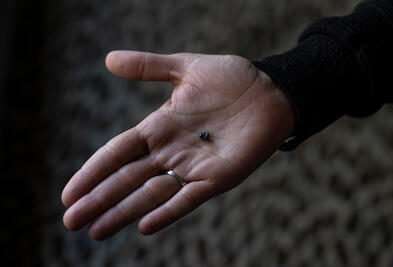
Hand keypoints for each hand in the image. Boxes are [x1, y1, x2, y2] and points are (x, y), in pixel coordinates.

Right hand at [62, 51, 294, 239]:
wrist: (271, 91)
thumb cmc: (231, 79)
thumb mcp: (185, 68)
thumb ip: (149, 67)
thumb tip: (108, 59)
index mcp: (159, 127)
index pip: (116, 153)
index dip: (93, 171)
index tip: (68, 193)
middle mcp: (170, 150)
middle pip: (127, 179)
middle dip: (99, 200)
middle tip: (71, 222)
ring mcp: (192, 166)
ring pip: (151, 194)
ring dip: (124, 212)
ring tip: (96, 232)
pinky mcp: (217, 177)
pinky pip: (189, 198)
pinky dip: (167, 212)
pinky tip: (144, 227)